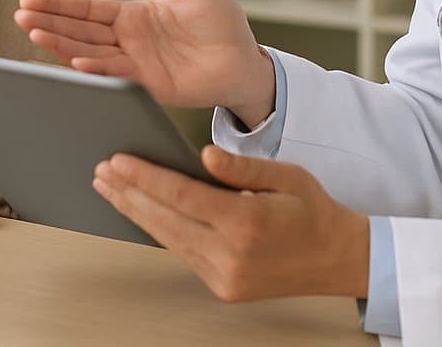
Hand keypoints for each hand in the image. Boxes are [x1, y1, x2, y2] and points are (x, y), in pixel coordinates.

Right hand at [15, 0, 273, 121]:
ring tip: (34, 34)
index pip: (87, 9)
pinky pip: (118, 75)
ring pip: (90, 52)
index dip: (59, 5)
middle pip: (80, 30)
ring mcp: (136, 63)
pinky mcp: (150, 85)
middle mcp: (128, 40)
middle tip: (19, 15)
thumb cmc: (222, 23)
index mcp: (133, 15)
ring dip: (62, 45)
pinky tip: (75, 61)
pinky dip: (96, 69)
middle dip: (49, 23)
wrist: (245, 61)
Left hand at [92, 146, 370, 301]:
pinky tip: (144, 212)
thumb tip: (203, 155)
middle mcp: (231, 255)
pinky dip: (161, 230)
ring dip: (137, 212)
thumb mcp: (286, 175)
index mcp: (246, 223)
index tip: (118, 161)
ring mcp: (225, 276)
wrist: (338, 259)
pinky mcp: (223, 287)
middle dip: (129, 193)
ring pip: (168, 239)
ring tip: (112, 190)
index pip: (182, 195)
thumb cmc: (314, 213)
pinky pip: (183, 253)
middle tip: (102, 171)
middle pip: (165, 219)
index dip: (144, 177)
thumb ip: (241, 166)